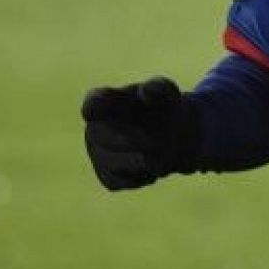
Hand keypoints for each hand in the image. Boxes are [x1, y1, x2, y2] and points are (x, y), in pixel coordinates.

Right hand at [81, 77, 197, 189]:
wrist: (175, 137)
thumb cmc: (166, 108)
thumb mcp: (169, 94)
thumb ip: (160, 88)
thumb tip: (146, 90)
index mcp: (107, 101)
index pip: (93, 102)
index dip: (92, 107)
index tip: (93, 110)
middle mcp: (95, 127)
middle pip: (102, 138)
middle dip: (130, 141)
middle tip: (155, 142)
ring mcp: (97, 153)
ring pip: (110, 164)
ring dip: (138, 161)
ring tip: (158, 154)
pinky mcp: (107, 175)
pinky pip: (118, 181)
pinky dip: (140, 176)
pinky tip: (152, 167)